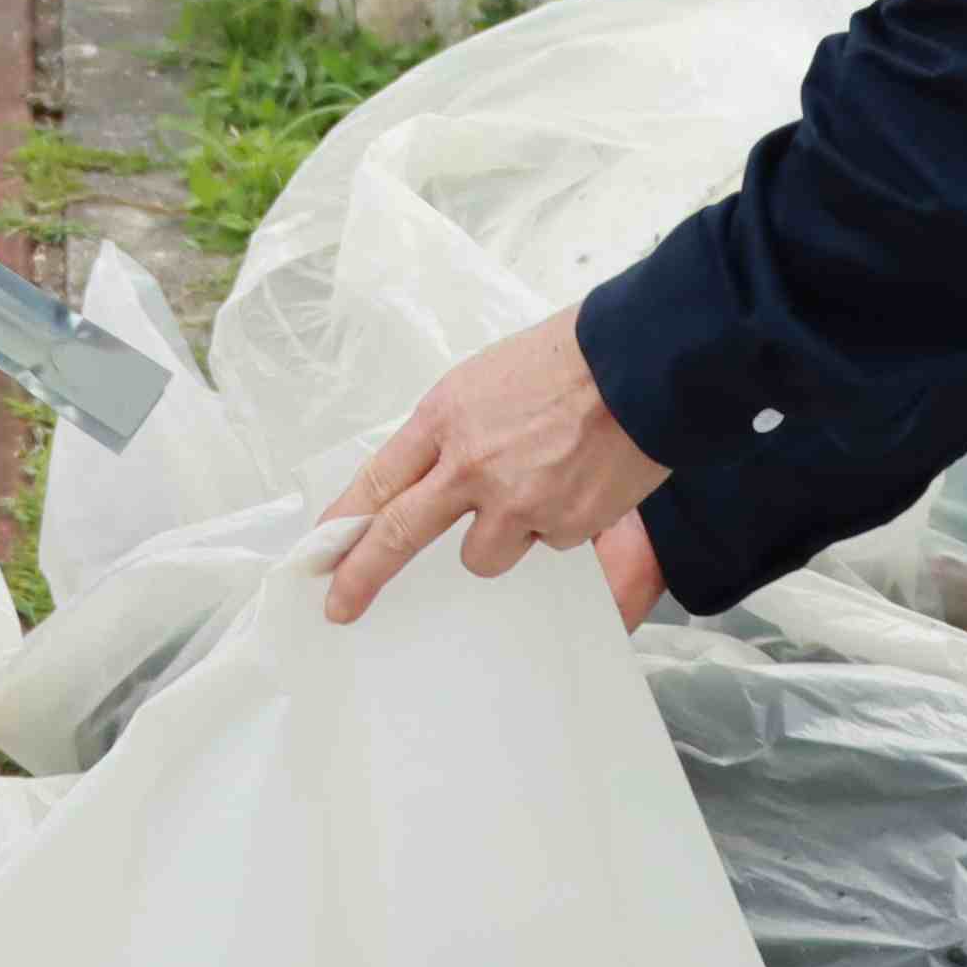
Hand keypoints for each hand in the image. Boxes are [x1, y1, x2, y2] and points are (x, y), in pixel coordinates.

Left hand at [321, 309, 670, 619]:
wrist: (645, 365)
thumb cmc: (571, 360)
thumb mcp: (487, 380)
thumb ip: (455, 433)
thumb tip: (436, 478)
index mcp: (446, 418)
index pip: (379, 480)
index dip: (345, 522)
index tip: (321, 551)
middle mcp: (470, 464)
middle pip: (399, 534)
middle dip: (362, 576)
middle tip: (340, 606)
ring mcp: (516, 501)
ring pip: (483, 555)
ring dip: (501, 536)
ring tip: (539, 487)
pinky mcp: (562, 526)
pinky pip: (547, 542)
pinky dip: (559, 521)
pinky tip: (581, 480)